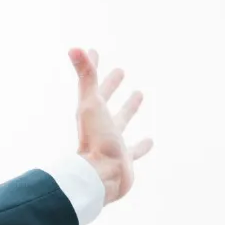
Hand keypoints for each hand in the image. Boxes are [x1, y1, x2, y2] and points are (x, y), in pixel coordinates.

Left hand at [69, 47, 152, 204]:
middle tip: (120, 71)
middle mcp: (100, 126)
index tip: (93, 51)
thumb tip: (74, 47)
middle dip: (111, 85)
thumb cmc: (95, 140)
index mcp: (90, 112)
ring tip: (139, 94)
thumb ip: (85, 76)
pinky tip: (150, 141)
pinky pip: (135, 151)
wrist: (101, 177)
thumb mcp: (91, 104)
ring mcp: (112, 143)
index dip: (91, 67)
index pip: (90, 84)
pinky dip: (142, 146)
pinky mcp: (125, 160)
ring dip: (129, 109)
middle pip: (105, 101)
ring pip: (122, 122)